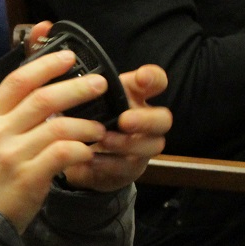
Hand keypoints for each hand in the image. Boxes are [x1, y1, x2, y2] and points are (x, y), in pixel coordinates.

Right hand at [0, 49, 110, 232]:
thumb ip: (10, 115)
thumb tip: (43, 88)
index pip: (17, 80)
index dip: (46, 64)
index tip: (69, 57)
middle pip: (43, 98)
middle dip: (77, 87)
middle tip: (100, 84)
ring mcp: (12, 155)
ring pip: (59, 126)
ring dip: (86, 125)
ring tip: (99, 129)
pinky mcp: (28, 177)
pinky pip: (64, 153)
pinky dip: (81, 149)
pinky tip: (87, 151)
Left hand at [59, 65, 171, 192]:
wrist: (80, 154)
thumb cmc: (88, 118)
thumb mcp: (87, 101)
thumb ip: (89, 90)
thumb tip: (81, 81)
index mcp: (136, 96)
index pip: (157, 81)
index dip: (153, 78)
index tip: (141, 77)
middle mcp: (146, 120)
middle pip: (164, 119)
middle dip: (146, 119)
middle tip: (124, 120)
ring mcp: (143, 146)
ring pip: (152, 146)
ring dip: (127, 143)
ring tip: (104, 140)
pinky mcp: (131, 169)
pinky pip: (128, 167)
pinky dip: (109, 163)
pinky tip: (92, 158)